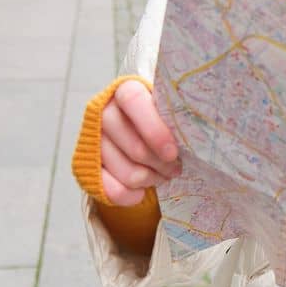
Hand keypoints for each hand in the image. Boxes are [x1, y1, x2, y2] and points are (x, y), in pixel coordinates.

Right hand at [99, 79, 181, 205]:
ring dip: (150, 179)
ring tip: (162, 175)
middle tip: (176, 168)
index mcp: (124, 91)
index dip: (154, 130)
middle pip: (135, 147)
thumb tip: (198, 135)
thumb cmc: (157, 117)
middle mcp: (103, 112)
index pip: (133, 101)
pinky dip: (130, 195)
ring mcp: (93, 140)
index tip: (173, 153)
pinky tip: (142, 191)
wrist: (134, 131)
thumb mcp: (166, 109)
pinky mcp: (87, 165)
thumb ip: (176, 115)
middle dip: (161, 164)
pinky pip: (111, 189)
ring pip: (127, 172)